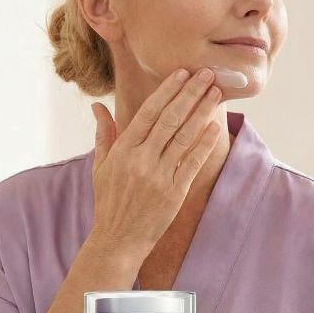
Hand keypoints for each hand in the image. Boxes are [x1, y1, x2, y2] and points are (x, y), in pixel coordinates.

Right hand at [89, 68, 222, 256]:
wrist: (118, 239)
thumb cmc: (109, 201)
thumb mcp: (100, 166)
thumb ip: (104, 134)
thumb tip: (97, 106)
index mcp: (122, 151)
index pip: (148, 113)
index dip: (167, 91)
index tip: (182, 73)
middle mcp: (140, 160)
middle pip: (170, 119)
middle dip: (190, 93)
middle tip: (207, 73)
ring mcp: (158, 177)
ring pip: (184, 137)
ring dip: (202, 113)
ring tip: (216, 94)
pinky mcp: (174, 193)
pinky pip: (192, 163)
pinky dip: (204, 144)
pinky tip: (215, 128)